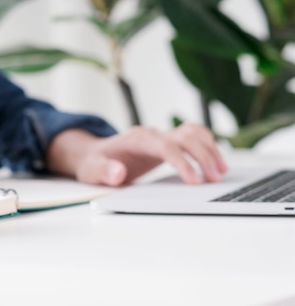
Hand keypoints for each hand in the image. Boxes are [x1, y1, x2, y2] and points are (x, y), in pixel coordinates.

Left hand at [46, 123, 227, 185]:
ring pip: (193, 133)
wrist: (93, 154)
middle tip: (214, 179)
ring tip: (221, 172)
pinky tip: (216, 163)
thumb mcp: (92, 171)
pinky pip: (193, 137)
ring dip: (210, 150)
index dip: (182, 162)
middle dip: (202, 156)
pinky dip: (207, 146)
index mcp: (135, 140)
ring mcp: (160, 136)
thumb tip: (118, 173)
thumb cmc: (94, 163)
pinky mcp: (167, 142)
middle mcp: (151, 134)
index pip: (165, 146)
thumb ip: (104, 171)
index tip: (195, 181)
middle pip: (185, 136)